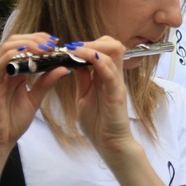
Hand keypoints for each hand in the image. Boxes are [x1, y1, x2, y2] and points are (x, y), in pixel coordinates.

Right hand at [0, 33, 68, 161]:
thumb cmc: (13, 120)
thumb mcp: (35, 98)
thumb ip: (46, 82)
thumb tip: (63, 68)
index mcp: (16, 72)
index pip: (25, 46)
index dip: (39, 40)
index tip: (56, 43)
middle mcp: (6, 70)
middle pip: (16, 42)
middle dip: (35, 38)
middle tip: (52, 42)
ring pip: (7, 48)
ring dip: (26, 43)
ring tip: (43, 47)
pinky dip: (11, 55)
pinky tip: (24, 53)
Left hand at [67, 37, 139, 163]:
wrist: (109, 144)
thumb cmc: (97, 123)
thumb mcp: (83, 96)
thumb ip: (82, 80)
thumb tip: (74, 62)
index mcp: (105, 76)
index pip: (104, 49)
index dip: (88, 44)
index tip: (69, 48)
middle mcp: (113, 75)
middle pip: (113, 45)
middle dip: (93, 41)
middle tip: (73, 47)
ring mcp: (116, 83)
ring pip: (114, 51)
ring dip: (94, 47)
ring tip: (76, 50)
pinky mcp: (116, 93)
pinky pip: (110, 72)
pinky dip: (98, 62)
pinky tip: (85, 59)